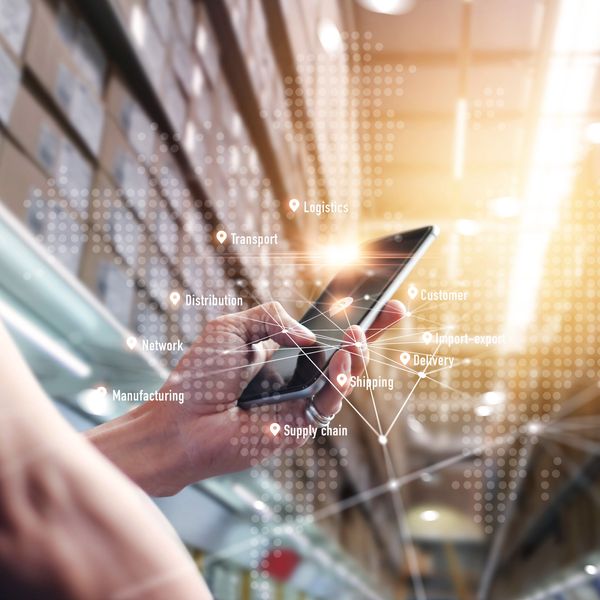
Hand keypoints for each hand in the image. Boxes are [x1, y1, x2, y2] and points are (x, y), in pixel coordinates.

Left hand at [88, 300, 404, 494]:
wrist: (180, 422)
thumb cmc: (198, 378)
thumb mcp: (231, 329)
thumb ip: (270, 317)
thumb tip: (308, 333)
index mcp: (282, 354)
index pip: (325, 334)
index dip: (350, 319)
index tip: (377, 300)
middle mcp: (297, 378)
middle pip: (344, 355)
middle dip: (372, 334)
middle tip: (392, 311)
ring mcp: (301, 403)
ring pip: (345, 379)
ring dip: (357, 355)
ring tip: (358, 334)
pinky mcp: (301, 426)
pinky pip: (329, 401)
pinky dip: (340, 379)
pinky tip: (342, 357)